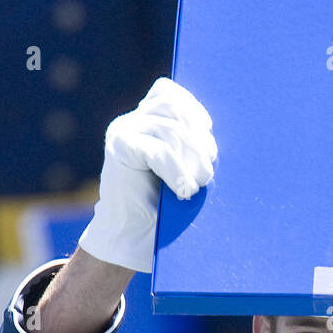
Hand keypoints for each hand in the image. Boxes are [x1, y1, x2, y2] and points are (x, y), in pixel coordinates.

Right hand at [78, 77, 217, 272]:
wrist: (128, 239)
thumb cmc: (159, 211)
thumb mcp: (179, 172)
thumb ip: (187, 149)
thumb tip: (211, 137)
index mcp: (143, 122)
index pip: (167, 93)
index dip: (192, 107)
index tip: (207, 130)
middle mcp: (130, 122)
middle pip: (175, 111)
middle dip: (198, 141)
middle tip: (206, 173)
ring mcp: (122, 133)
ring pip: (170, 130)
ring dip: (192, 157)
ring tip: (198, 184)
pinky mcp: (120, 149)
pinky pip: (159, 151)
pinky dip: (176, 170)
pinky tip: (184, 190)